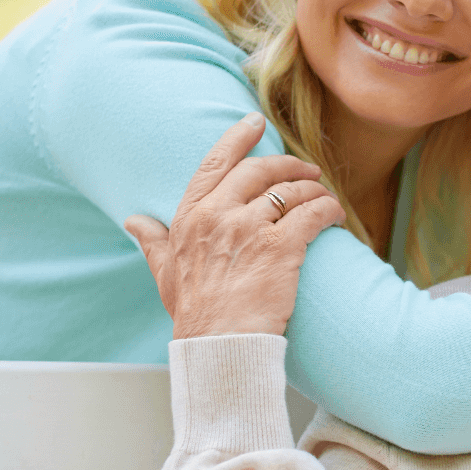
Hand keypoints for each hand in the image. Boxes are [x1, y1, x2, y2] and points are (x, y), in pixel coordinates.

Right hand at [124, 114, 347, 337]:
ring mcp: (250, 229)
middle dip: (288, 164)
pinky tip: (336, 216)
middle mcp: (218, 216)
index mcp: (190, 218)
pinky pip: (313, 213)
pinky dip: (328, 210)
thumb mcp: (165, 275)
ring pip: (291, 191)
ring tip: (324, 196)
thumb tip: (134, 222)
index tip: (256, 121)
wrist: (220, 347)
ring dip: (313, 189)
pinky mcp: (282, 246)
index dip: (238, 138)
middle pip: (260, 170)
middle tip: (307, 169)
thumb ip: (154, 244)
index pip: (215, 164)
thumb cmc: (195, 316)